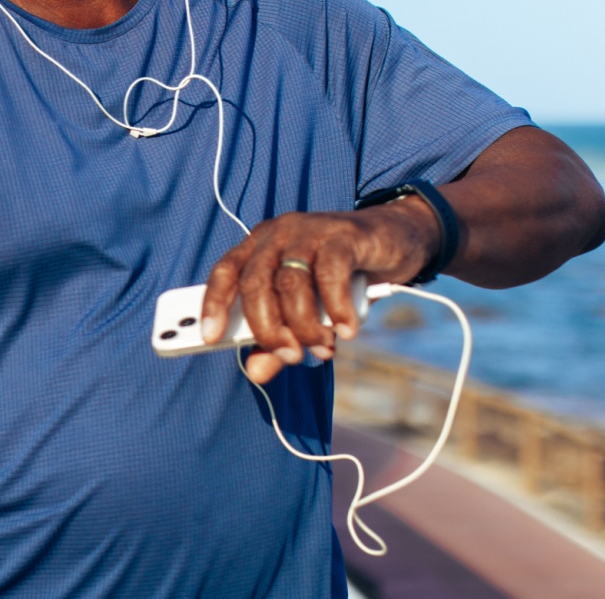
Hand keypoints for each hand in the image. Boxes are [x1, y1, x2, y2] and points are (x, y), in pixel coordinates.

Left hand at [200, 197, 439, 382]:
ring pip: (292, 281)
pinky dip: (336, 307)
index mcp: (259, 248)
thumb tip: (255, 373)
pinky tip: (346, 329)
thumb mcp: (307, 311)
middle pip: (257, 284)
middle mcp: (278, 235)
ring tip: (321, 346)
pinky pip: (331, 273)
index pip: (225, 272)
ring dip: (304, 324)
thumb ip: (278, 340)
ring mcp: (309, 231)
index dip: (214, 303)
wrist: (394, 239)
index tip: (210, 338)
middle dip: (269, 328)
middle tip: (289, 356)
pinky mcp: (342, 235)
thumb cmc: (342, 277)